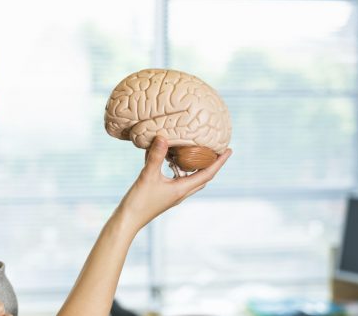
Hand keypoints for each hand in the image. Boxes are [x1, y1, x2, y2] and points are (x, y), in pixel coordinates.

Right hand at [117, 135, 231, 230]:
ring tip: (196, 152)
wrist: (127, 221)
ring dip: (195, 167)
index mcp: (182, 189)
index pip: (207, 174)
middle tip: (215, 150)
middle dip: (211, 164)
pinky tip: (169, 159)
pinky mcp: (164, 195)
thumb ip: (155, 156)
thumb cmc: (139, 202)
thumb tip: (163, 137)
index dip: (219, 162)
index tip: (229, 150)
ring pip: (190, 179)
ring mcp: (173, 195)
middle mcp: (181, 193)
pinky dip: (178, 169)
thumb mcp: (147, 176)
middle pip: (203, 177)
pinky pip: (177, 179)